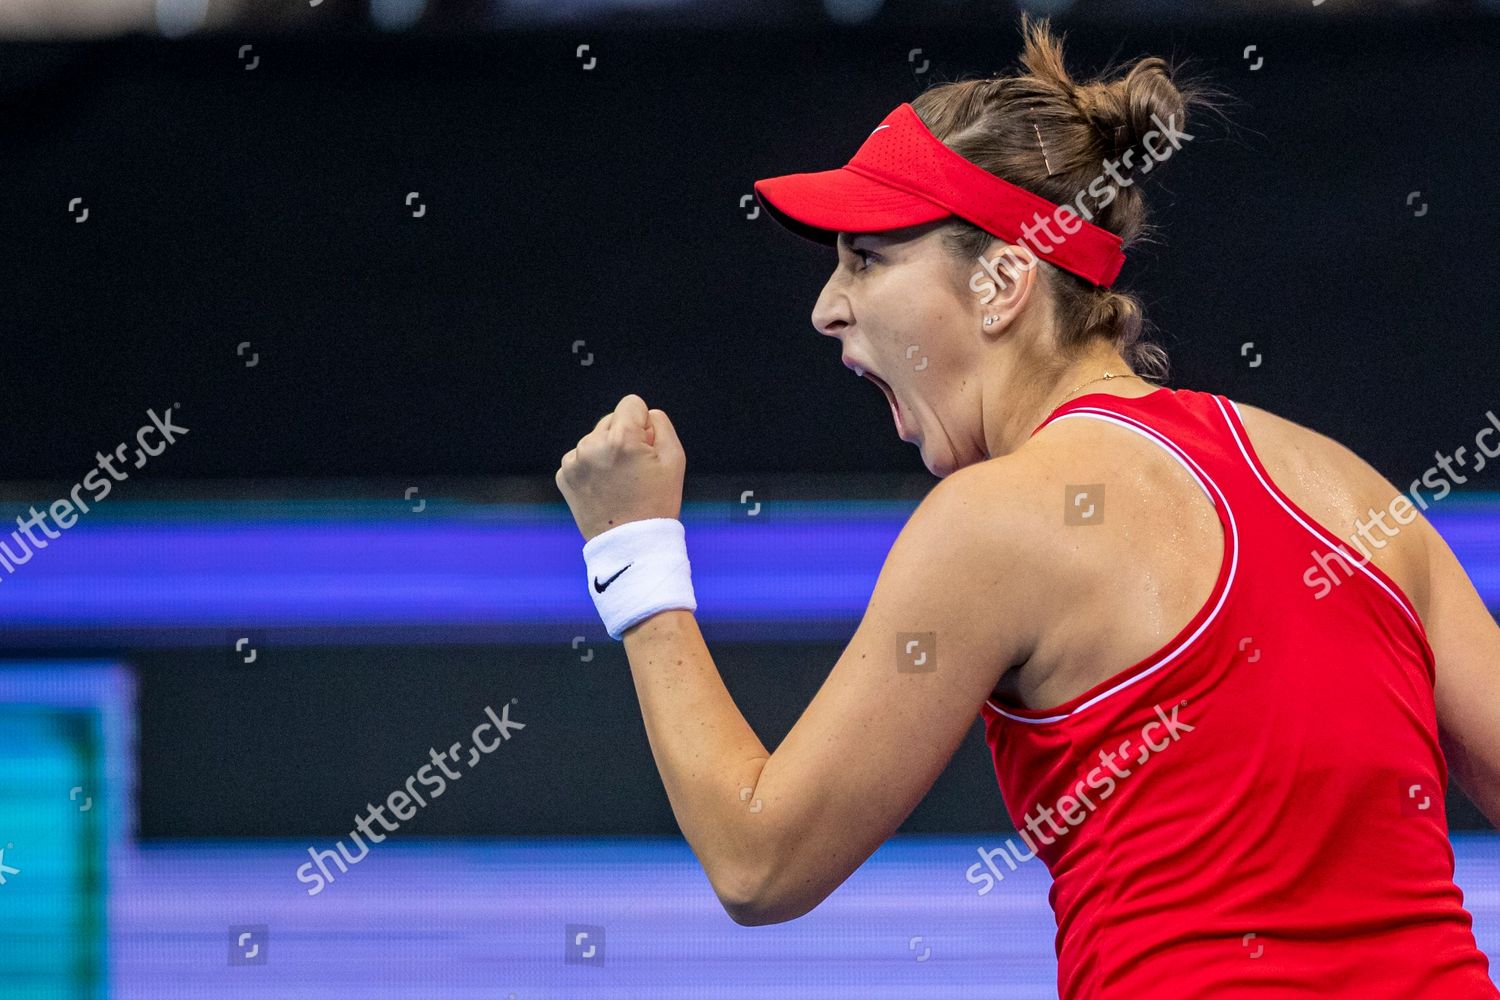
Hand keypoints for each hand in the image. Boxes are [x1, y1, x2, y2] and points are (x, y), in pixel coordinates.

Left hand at [555, 394, 685, 542]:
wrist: (631, 544)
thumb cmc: (657, 502)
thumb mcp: (675, 459)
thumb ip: (660, 424)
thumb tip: (644, 416)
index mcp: (621, 438)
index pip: (632, 404)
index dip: (644, 424)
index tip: (646, 448)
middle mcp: (593, 445)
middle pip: (611, 420)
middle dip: (623, 437)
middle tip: (634, 470)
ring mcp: (574, 462)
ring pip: (595, 439)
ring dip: (606, 452)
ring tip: (618, 482)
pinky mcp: (564, 476)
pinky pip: (580, 458)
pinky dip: (591, 469)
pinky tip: (603, 488)